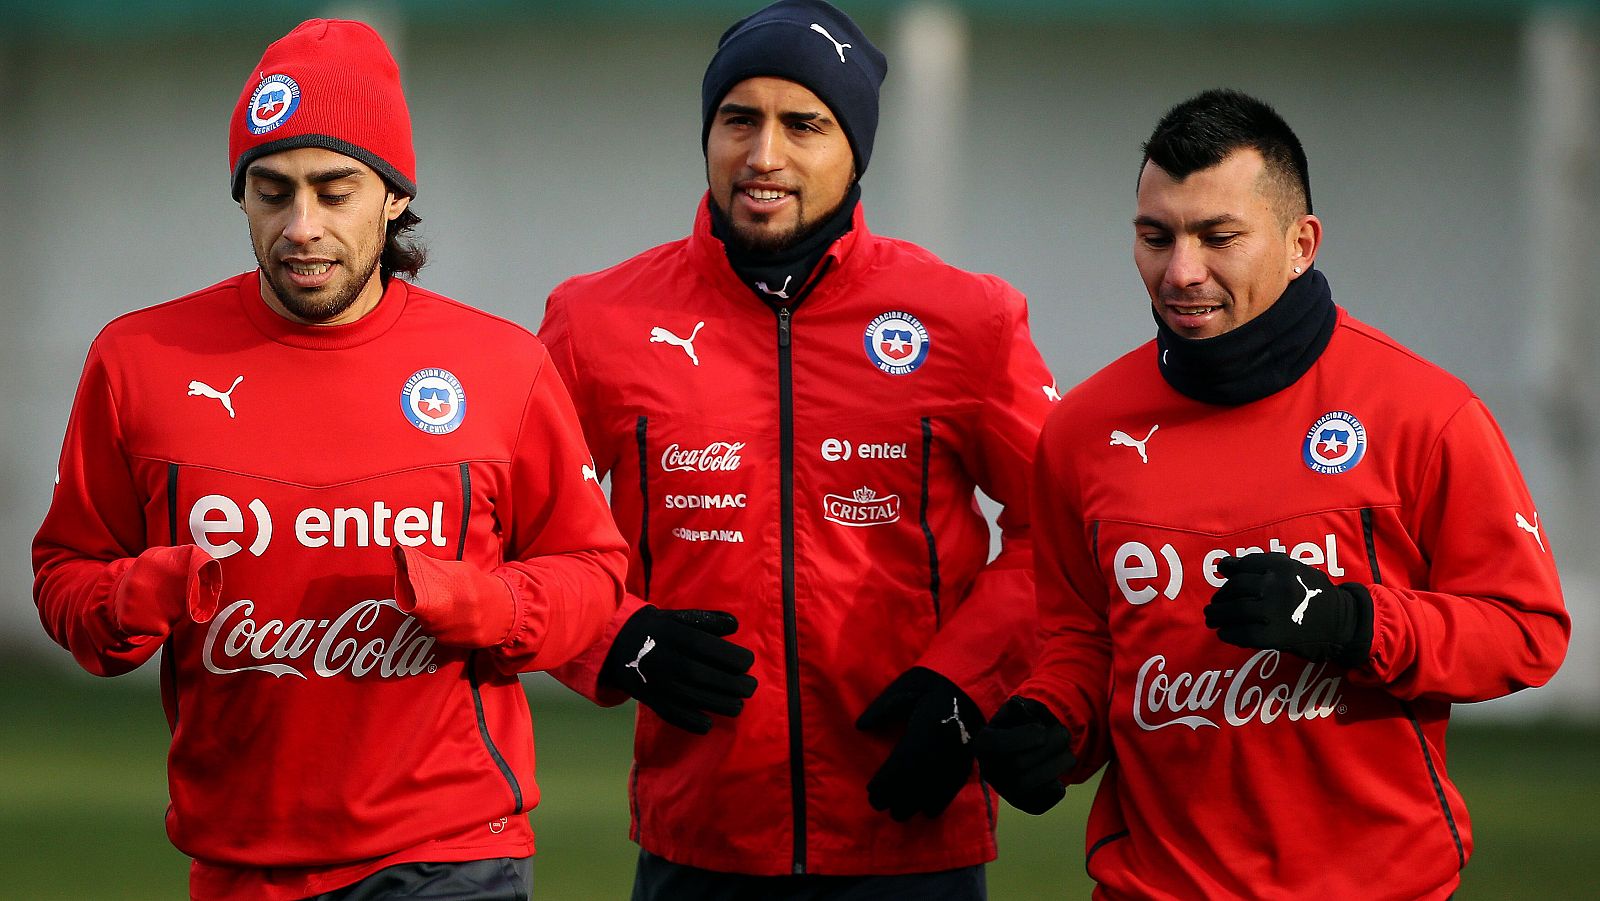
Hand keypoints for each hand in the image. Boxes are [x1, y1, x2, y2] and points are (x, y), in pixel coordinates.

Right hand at [599, 605, 756, 733]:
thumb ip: (708, 620)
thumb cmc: (659, 629)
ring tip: (738, 704)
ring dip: (722, 704)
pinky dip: (693, 722)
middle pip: (703, 675)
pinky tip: (709, 723)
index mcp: (673, 634)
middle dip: (734, 684)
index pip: (709, 647)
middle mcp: (663, 658)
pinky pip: (673, 714)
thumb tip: (735, 627)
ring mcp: (656, 681)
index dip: (734, 657)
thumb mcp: (679, 617)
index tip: (748, 662)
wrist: (617, 643)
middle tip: (750, 686)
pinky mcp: (650, 699)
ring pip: (692, 697)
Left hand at [855, 667, 982, 820]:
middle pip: (914, 783)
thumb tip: (861, 727)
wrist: (973, 679)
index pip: (899, 766)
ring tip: (899, 814)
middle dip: (896, 799)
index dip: (884, 784)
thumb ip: (881, 708)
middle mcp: (939, 750)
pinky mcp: (968, 760)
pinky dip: (940, 802)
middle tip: (880, 807)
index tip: (871, 792)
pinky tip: (929, 812)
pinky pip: (953, 787)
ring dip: (915, 805)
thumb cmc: (933, 682)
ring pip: (933, 789)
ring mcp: (956, 757)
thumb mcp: (904, 687)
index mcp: (922, 732)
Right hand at [972, 695, 1071, 814]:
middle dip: (1047, 748)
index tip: (1042, 731)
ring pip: (1026, 786)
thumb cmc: (1023, 723)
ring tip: (1068, 756)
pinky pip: (1035, 805)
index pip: (996, 743)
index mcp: (983, 743)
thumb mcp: (1020, 708)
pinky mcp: (1019, 803)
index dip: (1023, 738)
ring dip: (1054, 769)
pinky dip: (1052, 793)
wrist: (1026, 746)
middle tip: (1065, 735)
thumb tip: (1022, 709)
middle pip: (1017, 763)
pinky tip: (1059, 780)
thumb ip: (1021, 707)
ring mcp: (1002, 789)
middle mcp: (988, 769)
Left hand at [1204, 553, 1372, 667]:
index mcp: (1282, 566)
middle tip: (1215, 604)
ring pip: (1236, 610)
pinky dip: (1229, 633)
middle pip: (1236, 588)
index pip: (1245, 565)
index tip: (1224, 577)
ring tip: (1211, 618)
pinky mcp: (1274, 635)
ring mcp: (1274, 611)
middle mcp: (1276, 586)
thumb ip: (1262, 566)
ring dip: (1218, 615)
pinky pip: (1243, 633)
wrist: (1343, 623)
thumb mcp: (1295, 570)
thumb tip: (1224, 566)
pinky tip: (1224, 634)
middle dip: (1221, 596)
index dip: (1230, 572)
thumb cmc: (1315, 595)